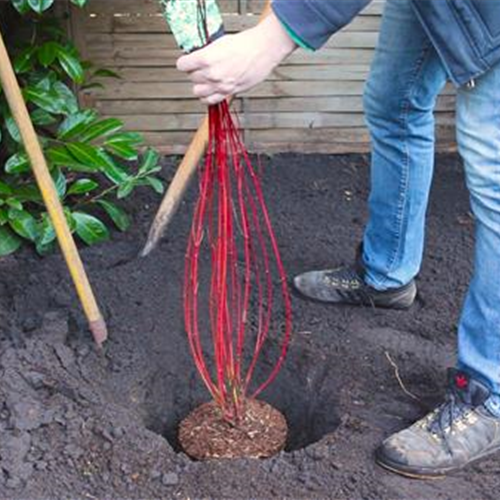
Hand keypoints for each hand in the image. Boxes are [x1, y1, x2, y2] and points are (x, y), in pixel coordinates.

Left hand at [176, 12, 295, 104]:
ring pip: (198, 91)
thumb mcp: (219, 43)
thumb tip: (197, 59)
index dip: (185, 63)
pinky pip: (210, 101)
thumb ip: (206, 53)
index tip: (188, 62)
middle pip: (191, 78)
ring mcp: (220, 85)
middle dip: (195, 73)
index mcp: (206, 58)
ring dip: (200, 86)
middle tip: (202, 68)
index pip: (182, 65)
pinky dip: (208, 97)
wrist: (262, 50)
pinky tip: (211, 91)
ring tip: (206, 80)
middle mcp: (211, 74)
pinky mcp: (229, 92)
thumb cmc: (245, 43)